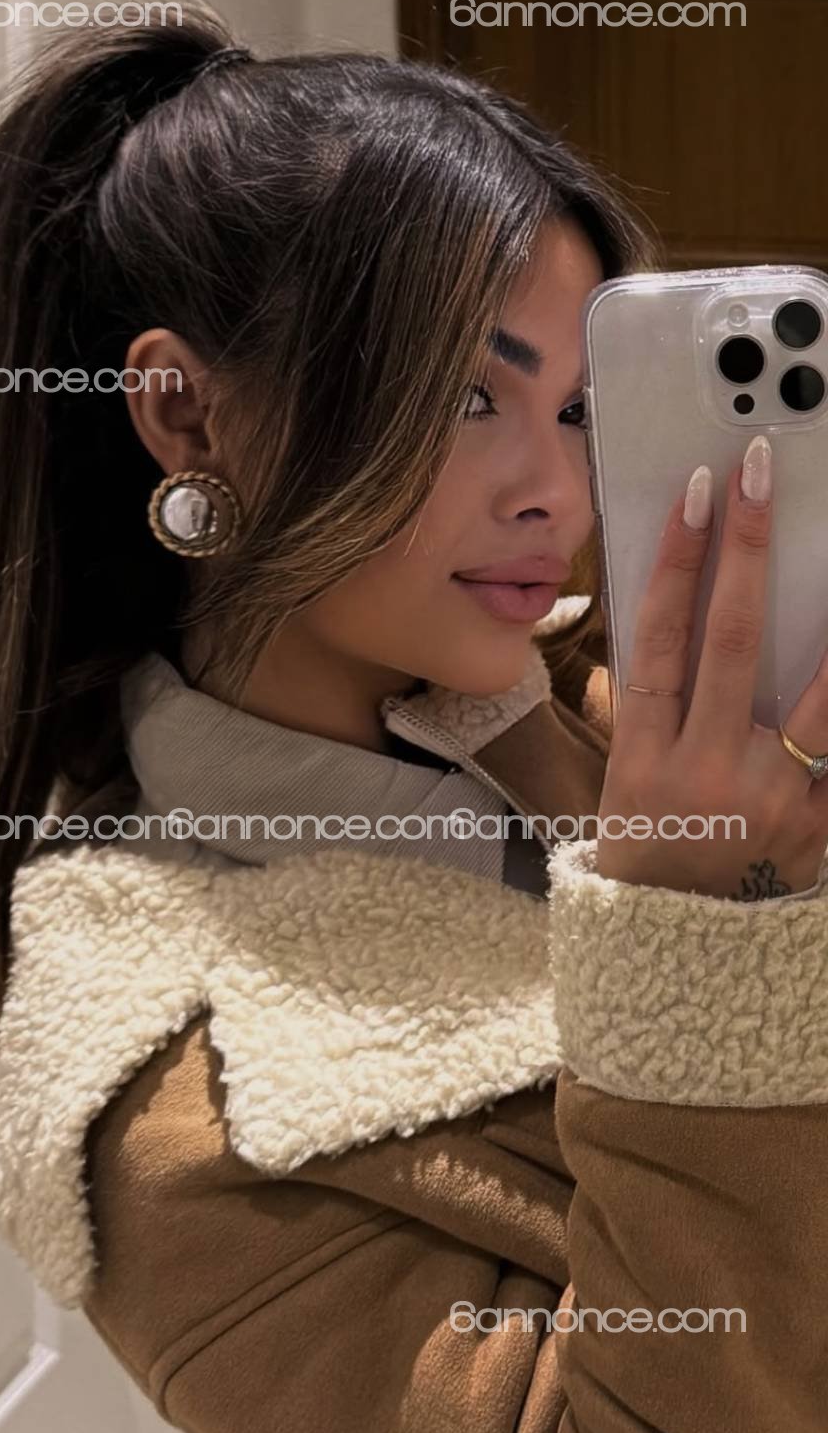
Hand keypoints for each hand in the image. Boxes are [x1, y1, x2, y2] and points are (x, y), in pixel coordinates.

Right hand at [594, 434, 827, 899]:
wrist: (674, 956)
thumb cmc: (646, 858)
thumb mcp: (624, 786)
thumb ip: (650, 711)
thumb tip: (676, 624)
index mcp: (644, 759)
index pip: (659, 642)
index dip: (676, 565)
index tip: (696, 495)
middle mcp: (705, 773)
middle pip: (730, 644)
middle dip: (745, 552)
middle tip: (759, 475)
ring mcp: (768, 803)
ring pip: (819, 703)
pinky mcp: (816, 832)